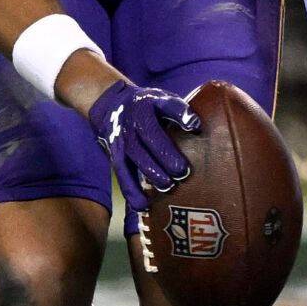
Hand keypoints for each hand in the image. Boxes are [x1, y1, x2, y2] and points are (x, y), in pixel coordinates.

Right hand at [87, 79, 200, 222]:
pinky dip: (132, 191)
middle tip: (182, 172)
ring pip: (135, 158)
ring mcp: (122, 140)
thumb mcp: (161, 99)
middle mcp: (133, 121)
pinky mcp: (116, 156)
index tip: (194, 126)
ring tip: (167, 187)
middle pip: (150, 138)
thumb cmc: (146, 106)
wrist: (110, 107)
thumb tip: (196, 126)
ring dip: (151, 174)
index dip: (181, 115)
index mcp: (149, 104)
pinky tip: (143, 205)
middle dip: (166, 156)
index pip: (167, 107)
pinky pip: (123, 175)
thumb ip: (179, 110)